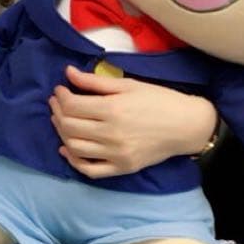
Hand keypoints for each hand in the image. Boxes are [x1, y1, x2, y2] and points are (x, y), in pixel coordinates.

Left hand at [49, 65, 217, 178]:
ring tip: (62, 121)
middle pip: (68, 126)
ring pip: (74, 147)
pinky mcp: (121, 168)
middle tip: (57, 103)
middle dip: (57, 112)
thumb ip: (95, 81)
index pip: (72, 105)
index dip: (60, 96)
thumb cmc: (159, 100)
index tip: (60, 90)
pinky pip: (89, 170)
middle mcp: (110, 134)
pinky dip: (73, 160)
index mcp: (112, 109)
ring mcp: (115, 154)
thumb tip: (68, 73)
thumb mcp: (128, 85)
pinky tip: (67, 149)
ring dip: (61, 133)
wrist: (186, 125)